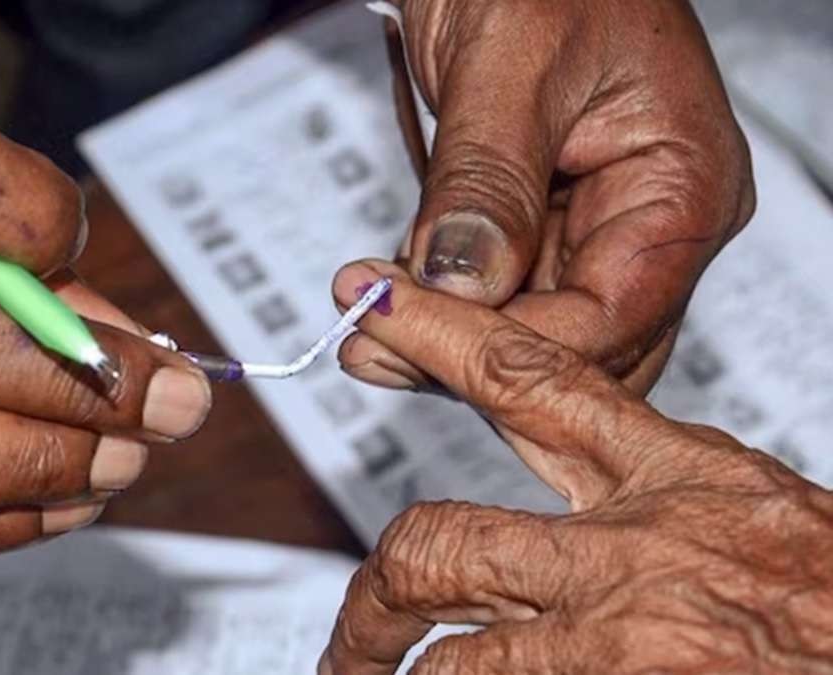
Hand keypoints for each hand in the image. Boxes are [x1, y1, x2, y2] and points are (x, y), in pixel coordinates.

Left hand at [320, 262, 832, 673]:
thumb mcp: (763, 513)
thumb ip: (673, 498)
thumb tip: (604, 503)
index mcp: (678, 477)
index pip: (527, 378)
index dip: (436, 332)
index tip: (371, 298)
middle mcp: (634, 552)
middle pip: (443, 544)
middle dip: (379, 590)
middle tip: (352, 635)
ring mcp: (621, 639)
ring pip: (453, 656)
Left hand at [344, 0, 755, 394]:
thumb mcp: (510, 66)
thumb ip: (489, 180)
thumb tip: (465, 286)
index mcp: (683, 187)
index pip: (608, 318)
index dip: (505, 345)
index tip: (405, 337)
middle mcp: (652, 222)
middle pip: (578, 343)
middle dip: (475, 358)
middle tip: (374, 345)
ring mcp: (597, 227)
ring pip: (533, 330)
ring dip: (448, 339)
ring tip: (365, 330)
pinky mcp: (543, 225)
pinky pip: (501, 295)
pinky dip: (445, 308)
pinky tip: (389, 302)